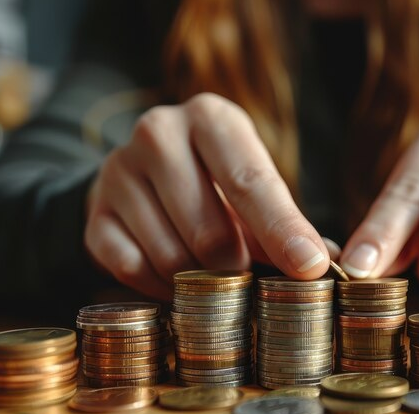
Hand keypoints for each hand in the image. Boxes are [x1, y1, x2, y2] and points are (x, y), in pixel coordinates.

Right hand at [85, 93, 328, 298]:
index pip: (251, 182)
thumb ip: (286, 222)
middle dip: (238, 269)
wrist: (139, 177)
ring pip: (172, 257)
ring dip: (199, 282)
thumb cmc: (214, 183)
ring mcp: (118, 172)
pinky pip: (134, 271)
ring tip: (211, 276)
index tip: (311, 268)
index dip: (283, 231)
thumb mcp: (251, 186)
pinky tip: (174, 280)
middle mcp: (159, 134)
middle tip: (248, 279)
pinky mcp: (93, 214)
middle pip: (211, 231)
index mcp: (210, 118)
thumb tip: (324, 264)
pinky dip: (162, 288)